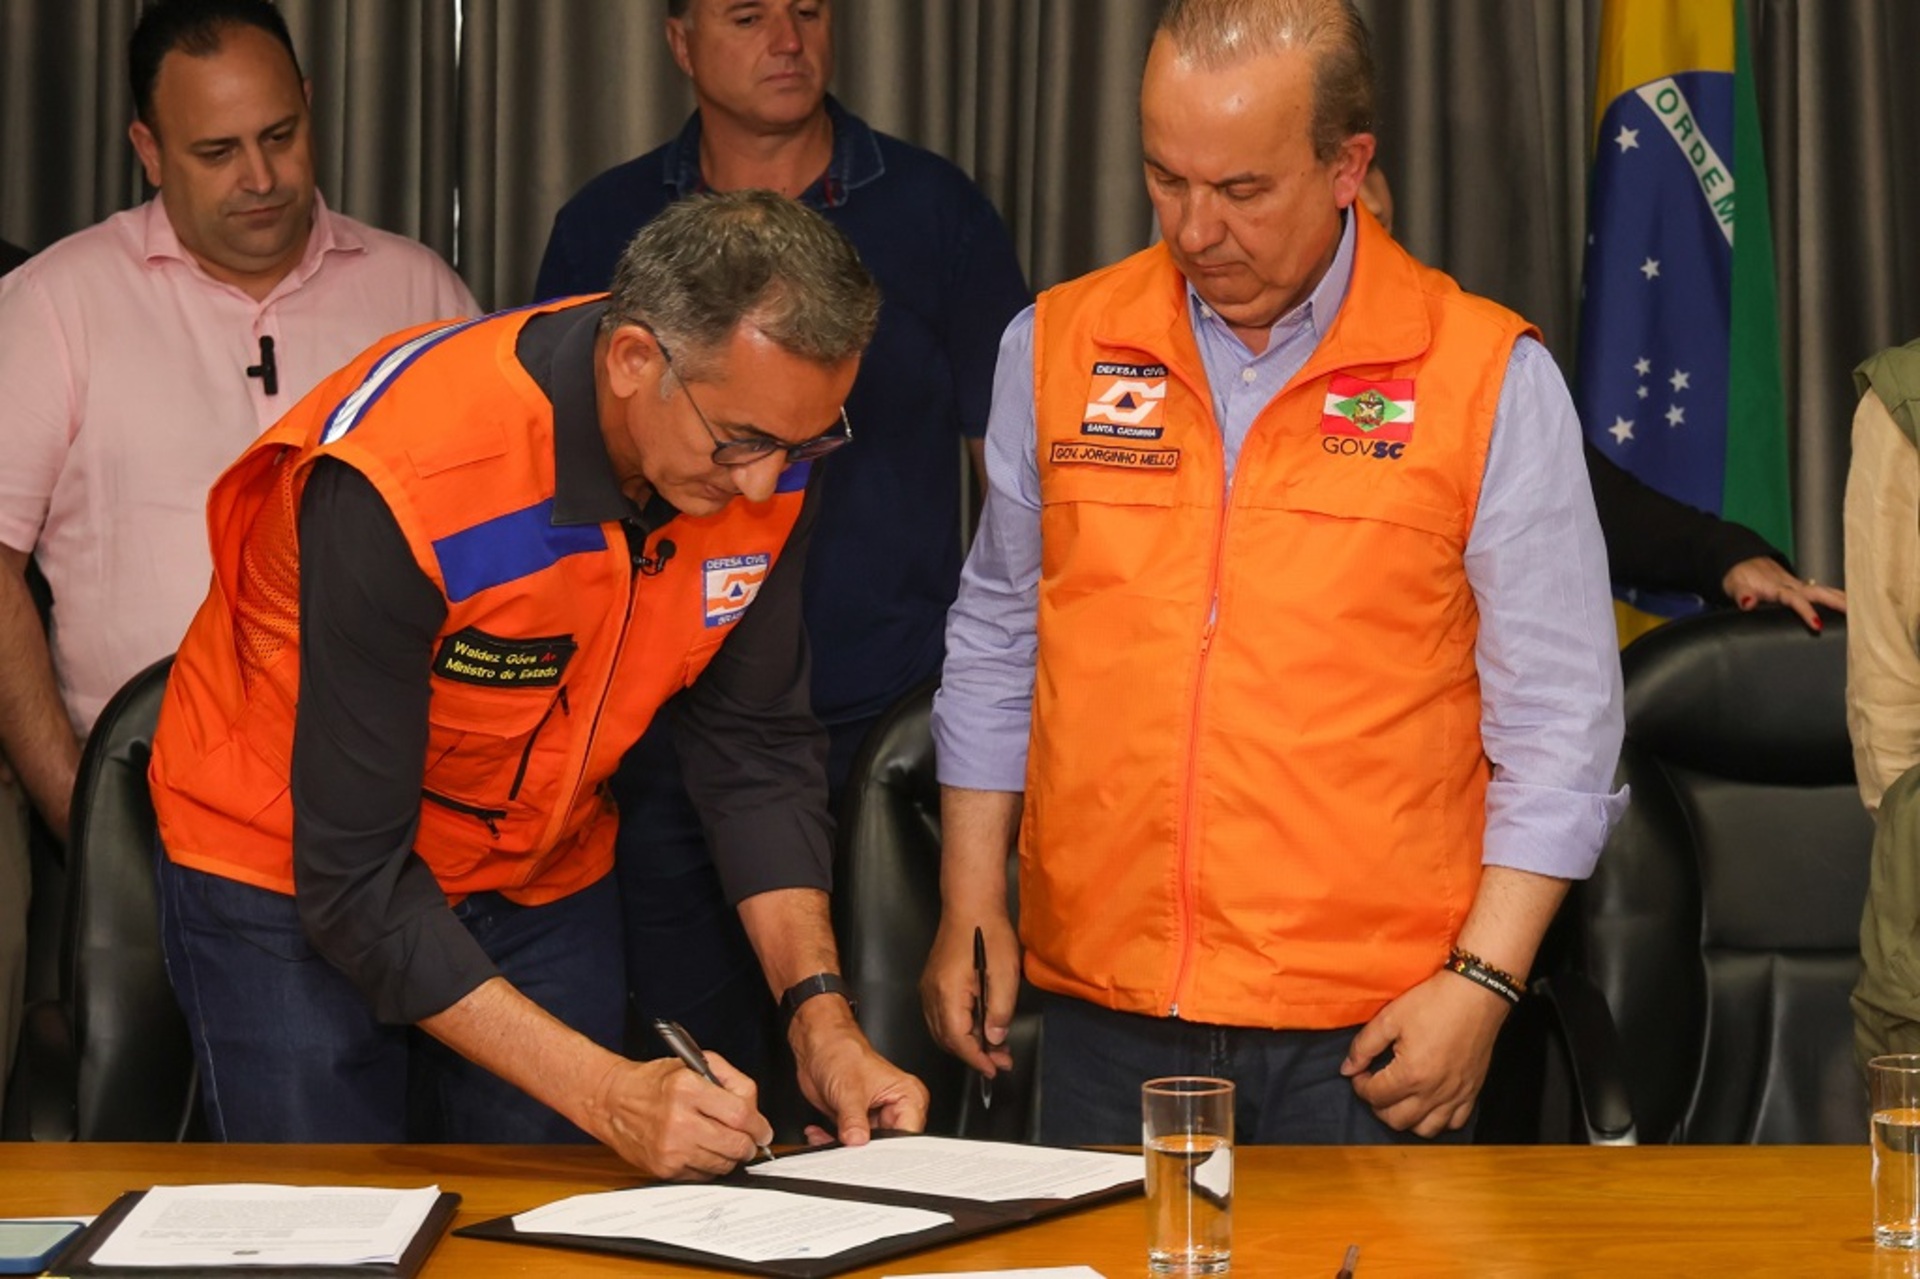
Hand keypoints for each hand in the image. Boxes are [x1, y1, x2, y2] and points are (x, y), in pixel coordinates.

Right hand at [591, 1052, 772, 1179]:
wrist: (613, 1101)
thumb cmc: (653, 1082)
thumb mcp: (693, 1063)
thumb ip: (730, 1080)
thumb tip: (754, 1109)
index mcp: (687, 1088)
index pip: (740, 1114)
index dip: (759, 1126)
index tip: (763, 1130)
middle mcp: (678, 1120)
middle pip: (735, 1144)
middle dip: (749, 1145)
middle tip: (750, 1141)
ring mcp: (671, 1148)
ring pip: (723, 1163)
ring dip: (732, 1156)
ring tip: (725, 1143)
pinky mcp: (664, 1168)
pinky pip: (704, 1175)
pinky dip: (711, 1165)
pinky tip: (703, 1150)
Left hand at [790, 997, 929, 1146]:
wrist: (817, 1045)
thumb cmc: (841, 1052)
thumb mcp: (849, 1090)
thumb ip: (854, 1120)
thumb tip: (857, 1141)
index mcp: (908, 1096)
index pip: (908, 1136)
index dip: (890, 1151)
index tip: (869, 1157)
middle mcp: (896, 1109)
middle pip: (888, 1147)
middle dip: (863, 1152)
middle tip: (846, 1150)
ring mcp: (876, 1117)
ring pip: (866, 1149)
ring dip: (844, 1148)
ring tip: (829, 1137)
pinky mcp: (857, 1123)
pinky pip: (849, 1144)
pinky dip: (832, 1143)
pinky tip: (819, 1133)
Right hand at [919, 911, 1017, 1078]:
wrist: (971, 905)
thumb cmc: (988, 932)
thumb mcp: (1005, 973)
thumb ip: (1000, 1011)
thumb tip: (994, 1038)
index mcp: (947, 994)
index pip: (958, 1040)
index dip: (977, 1059)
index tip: (994, 1069)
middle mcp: (931, 995)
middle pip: (947, 1039)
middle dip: (974, 1054)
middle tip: (1001, 1060)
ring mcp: (929, 989)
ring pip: (943, 1030)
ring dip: (967, 1043)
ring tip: (995, 1046)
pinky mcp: (932, 983)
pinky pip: (941, 1016)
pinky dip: (959, 1028)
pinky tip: (980, 1025)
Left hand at [1340, 970, 1510, 1136]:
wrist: (1477, 994)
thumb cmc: (1432, 1002)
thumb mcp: (1390, 1018)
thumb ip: (1364, 1046)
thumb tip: (1347, 1069)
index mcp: (1410, 1075)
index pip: (1375, 1096)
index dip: (1360, 1085)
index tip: (1360, 1073)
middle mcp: (1434, 1093)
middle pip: (1396, 1120)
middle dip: (1378, 1106)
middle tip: (1376, 1086)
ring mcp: (1456, 1096)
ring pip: (1425, 1130)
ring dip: (1407, 1119)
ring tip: (1400, 1099)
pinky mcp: (1473, 1092)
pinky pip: (1455, 1123)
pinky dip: (1439, 1120)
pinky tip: (1429, 1103)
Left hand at [1721, 557, 1846, 630]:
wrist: (1742, 561)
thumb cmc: (1739, 576)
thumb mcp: (1734, 585)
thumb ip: (1741, 594)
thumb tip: (1748, 603)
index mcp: (1777, 587)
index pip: (1795, 600)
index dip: (1806, 611)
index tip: (1817, 624)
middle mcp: (1791, 585)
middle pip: (1818, 592)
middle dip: (1837, 602)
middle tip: (1856, 614)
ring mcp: (1797, 585)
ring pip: (1824, 590)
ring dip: (1842, 599)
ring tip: (1863, 610)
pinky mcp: (1800, 587)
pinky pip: (1821, 591)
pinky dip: (1837, 596)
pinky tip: (1850, 604)